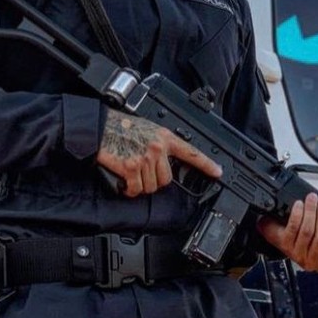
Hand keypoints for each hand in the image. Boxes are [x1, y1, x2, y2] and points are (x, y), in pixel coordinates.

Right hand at [96, 110, 221, 197]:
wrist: (100, 127)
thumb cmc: (119, 127)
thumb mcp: (147, 129)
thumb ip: (159, 144)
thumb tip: (163, 162)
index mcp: (164, 137)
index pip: (190, 152)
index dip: (206, 164)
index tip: (217, 172)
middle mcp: (157, 148)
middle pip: (166, 180)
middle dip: (153, 180)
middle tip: (141, 171)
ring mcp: (144, 158)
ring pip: (151, 187)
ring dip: (139, 186)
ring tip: (130, 173)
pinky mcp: (131, 168)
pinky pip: (136, 190)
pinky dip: (129, 190)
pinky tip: (123, 181)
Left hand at [256, 194, 317, 271]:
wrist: (283, 233)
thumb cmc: (312, 234)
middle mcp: (311, 261)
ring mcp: (296, 254)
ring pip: (307, 233)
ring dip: (310, 213)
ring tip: (312, 200)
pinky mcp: (284, 244)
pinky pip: (292, 228)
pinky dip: (297, 214)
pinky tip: (300, 205)